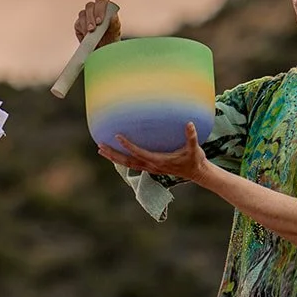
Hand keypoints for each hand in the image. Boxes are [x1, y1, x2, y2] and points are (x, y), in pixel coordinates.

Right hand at [74, 0, 122, 45]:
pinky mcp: (79, 23)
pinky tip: (86, 35)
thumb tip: (113, 16)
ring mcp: (86, 16)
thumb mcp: (115, 31)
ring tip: (90, 33)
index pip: (101, 1)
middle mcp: (95, 10)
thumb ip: (115, 23)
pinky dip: (82, 29)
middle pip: (89, 6)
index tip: (100, 21)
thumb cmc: (110, 37)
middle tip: (93, 28)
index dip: (99, 9)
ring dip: (86, 24)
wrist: (103, 48)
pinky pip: (78, 23)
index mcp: (105, 7)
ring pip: (82, 14)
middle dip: (91, 17)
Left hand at [97, 122, 212, 182]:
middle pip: (127, 161)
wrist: (197, 173)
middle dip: (113, 154)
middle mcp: (151, 166)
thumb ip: (191, 137)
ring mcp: (150, 168)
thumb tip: (189, 124)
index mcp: (158, 161)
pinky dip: (121, 159)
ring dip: (114, 158)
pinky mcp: (151, 168)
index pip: (138, 152)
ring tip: (101, 150)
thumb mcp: (194, 148)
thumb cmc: (195, 159)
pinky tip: (114, 154)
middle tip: (100, 146)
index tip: (117, 136)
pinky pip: (132, 164)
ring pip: (127, 164)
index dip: (127, 145)